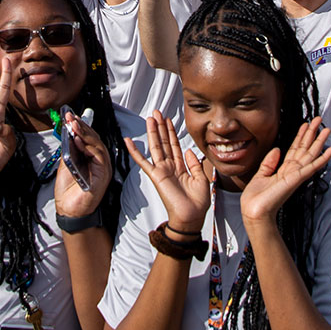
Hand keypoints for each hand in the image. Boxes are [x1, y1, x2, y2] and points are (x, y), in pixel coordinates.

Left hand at [52, 111, 111, 218]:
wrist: (69, 210)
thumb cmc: (69, 190)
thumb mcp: (66, 164)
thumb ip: (69, 149)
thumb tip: (68, 132)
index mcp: (91, 157)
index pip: (88, 137)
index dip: (80, 126)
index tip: (69, 115)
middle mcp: (99, 160)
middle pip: (93, 138)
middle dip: (81, 126)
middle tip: (70, 117)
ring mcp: (103, 166)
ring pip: (97, 144)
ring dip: (84, 133)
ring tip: (73, 124)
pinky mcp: (103, 173)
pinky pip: (98, 155)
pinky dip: (88, 146)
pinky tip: (78, 139)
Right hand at [124, 111, 211, 236]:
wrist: (191, 217)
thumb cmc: (197, 203)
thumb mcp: (202, 179)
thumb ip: (195, 164)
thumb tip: (190, 150)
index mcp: (181, 168)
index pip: (174, 146)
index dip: (171, 132)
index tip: (168, 120)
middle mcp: (170, 167)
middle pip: (163, 143)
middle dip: (160, 127)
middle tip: (157, 112)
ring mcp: (162, 170)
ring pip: (156, 147)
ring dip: (152, 132)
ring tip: (150, 118)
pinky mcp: (156, 176)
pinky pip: (143, 162)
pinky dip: (135, 151)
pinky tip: (128, 141)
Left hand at [240, 119, 330, 226]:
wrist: (254, 211)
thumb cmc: (256, 198)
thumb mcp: (260, 175)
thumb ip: (269, 162)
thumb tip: (277, 148)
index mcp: (284, 170)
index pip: (295, 150)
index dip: (301, 136)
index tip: (306, 124)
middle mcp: (292, 171)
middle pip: (305, 149)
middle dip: (312, 134)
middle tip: (319, 119)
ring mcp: (296, 175)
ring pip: (311, 154)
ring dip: (320, 142)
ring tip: (328, 129)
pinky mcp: (297, 179)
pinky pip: (312, 166)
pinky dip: (322, 158)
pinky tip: (330, 150)